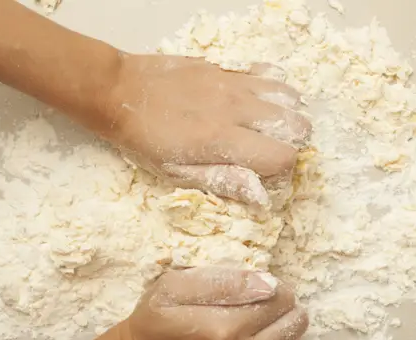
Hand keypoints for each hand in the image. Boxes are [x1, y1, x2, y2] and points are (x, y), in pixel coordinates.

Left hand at [101, 54, 311, 206]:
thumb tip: (261, 196)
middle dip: (291, 142)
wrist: (119, 92)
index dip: (280, 170)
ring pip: (288, 96)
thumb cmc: (144, 140)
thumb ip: (222, 181)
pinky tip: (257, 101)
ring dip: (285, 115)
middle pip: (296, 125)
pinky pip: (266, 73)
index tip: (264, 172)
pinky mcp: (226, 67)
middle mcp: (236, 109)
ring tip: (267, 126)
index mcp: (223, 141)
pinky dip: (272, 89)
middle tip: (267, 150)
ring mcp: (233, 84)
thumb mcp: (176, 174)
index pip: (284, 156)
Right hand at [113, 267, 307, 339]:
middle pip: (292, 326)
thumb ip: (222, 280)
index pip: (280, 300)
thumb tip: (268, 283)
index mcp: (223, 328)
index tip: (270, 288)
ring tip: (271, 327)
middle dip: (288, 311)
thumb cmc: (154, 322)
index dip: (280, 290)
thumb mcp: (174, 287)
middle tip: (272, 307)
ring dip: (288, 335)